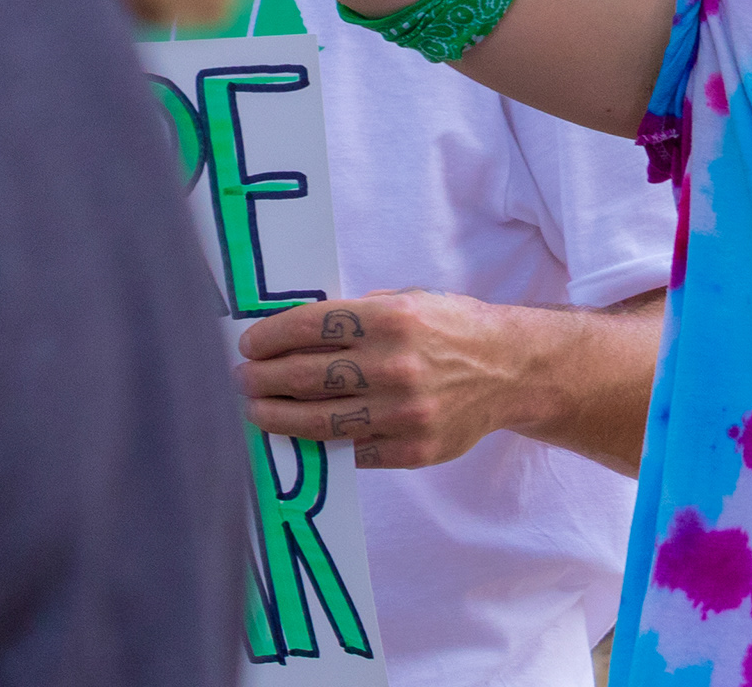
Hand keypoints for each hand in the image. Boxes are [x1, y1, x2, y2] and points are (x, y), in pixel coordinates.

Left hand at [237, 288, 581, 470]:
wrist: (510, 370)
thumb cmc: (449, 328)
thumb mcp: (404, 301)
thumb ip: (353, 316)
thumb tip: (288, 332)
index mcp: (390, 320)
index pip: (308, 327)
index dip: (269, 338)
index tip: (246, 345)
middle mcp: (396, 366)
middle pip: (307, 376)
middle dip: (263, 379)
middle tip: (241, 380)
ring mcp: (405, 413)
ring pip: (322, 420)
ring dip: (279, 417)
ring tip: (256, 411)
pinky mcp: (414, 449)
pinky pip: (353, 450)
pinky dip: (322, 444)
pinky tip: (299, 436)